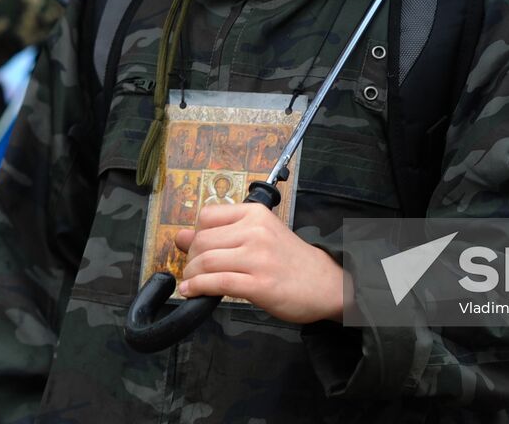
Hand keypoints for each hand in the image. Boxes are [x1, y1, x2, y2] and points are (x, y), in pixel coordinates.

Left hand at [175, 202, 344, 323]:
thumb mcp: (259, 236)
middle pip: (202, 240)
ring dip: (191, 276)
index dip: (195, 234)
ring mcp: (258, 258)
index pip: (208, 216)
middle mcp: (255, 231)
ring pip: (206, 261)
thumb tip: (181, 236)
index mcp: (256, 214)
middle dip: (190, 259)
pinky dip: (198, 288)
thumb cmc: (292, 261)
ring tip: (192, 283)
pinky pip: (217, 283)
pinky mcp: (259, 284)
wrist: (327, 283)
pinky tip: (192, 293)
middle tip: (192, 271)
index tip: (196, 249)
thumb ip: (222, 234)